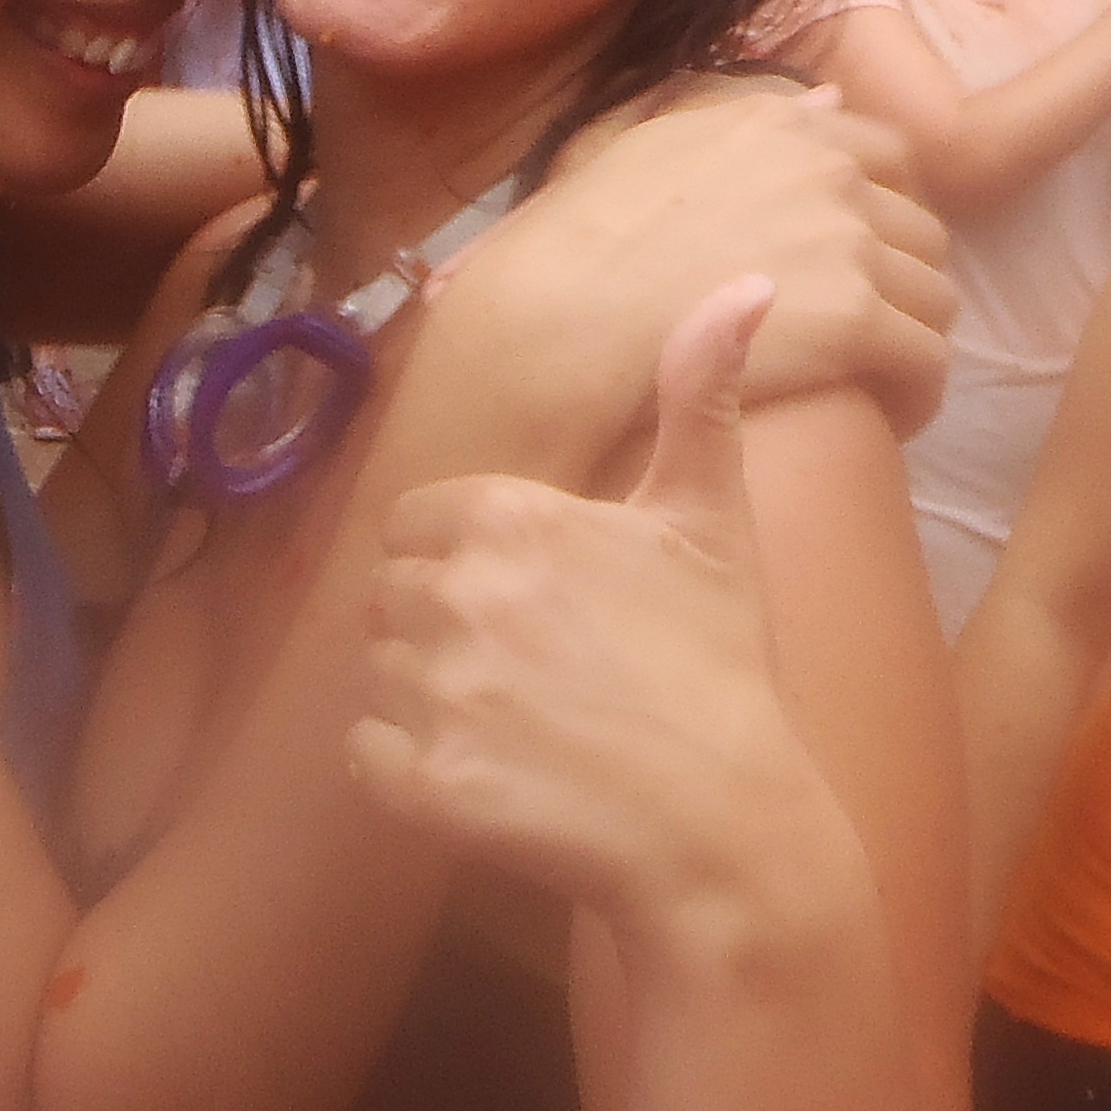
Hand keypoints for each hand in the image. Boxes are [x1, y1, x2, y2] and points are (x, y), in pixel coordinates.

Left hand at [350, 280, 863, 961]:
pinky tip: (485, 780)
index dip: (467, 560)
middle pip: (393, 595)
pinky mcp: (420, 785)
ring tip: (517, 727)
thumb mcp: (712, 520)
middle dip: (443, 627)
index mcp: (511, 517)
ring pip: (375, 674)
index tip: (534, 603)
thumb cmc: (719, 669)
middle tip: (533, 672)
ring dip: (424, 699)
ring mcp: (434, 693)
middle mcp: (459, 594)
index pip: (420, 521)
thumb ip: (700, 396)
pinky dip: (407, 774)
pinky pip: (364, 758)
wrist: (725, 829)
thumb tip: (746, 282)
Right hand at [456, 84, 953, 445]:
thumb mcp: (652, 145)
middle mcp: (830, 173)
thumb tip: (826, 101)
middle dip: (903, 282)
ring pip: (935, 299)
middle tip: (867, 333)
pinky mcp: (857, 321)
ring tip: (874, 383)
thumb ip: (743, 119)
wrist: (564, 317)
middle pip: (921, 232)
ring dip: (912, 339)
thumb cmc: (581, 240)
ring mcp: (850, 244)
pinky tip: (883, 419)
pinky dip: (915, 392)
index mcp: (783, 127)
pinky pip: (928, 361)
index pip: (888, 156)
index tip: (864, 260)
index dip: (887, 212)